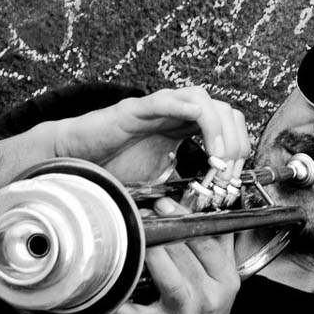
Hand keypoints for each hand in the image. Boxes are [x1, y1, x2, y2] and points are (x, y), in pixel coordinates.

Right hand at [51, 86, 251, 184]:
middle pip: (225, 112)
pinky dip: (188, 110)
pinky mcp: (136, 109)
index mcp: (185, 128)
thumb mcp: (158, 185)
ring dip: (219, 129)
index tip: (233, 180)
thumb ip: (181, 193)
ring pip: (205, 100)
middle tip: (227, 174)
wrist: (75, 158)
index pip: (229, 127)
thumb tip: (200, 213)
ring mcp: (158, 108)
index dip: (239, 151)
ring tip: (217, 159)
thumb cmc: (113, 166)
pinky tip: (196, 121)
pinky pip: (169, 100)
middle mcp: (176, 114)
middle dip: (235, 143)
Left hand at [112, 197, 240, 313]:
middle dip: (161, 229)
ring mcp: (184, 313)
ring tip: (133, 237)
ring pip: (166, 275)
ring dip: (147, 253)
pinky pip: (136, 312)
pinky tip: (113, 283)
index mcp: (226, 280)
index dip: (185, 219)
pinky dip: (122, 301)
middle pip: (184, 253)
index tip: (166, 205)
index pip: (208, 241)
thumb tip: (214, 212)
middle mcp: (208, 296)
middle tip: (143, 216)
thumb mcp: (224, 285)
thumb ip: (221, 251)